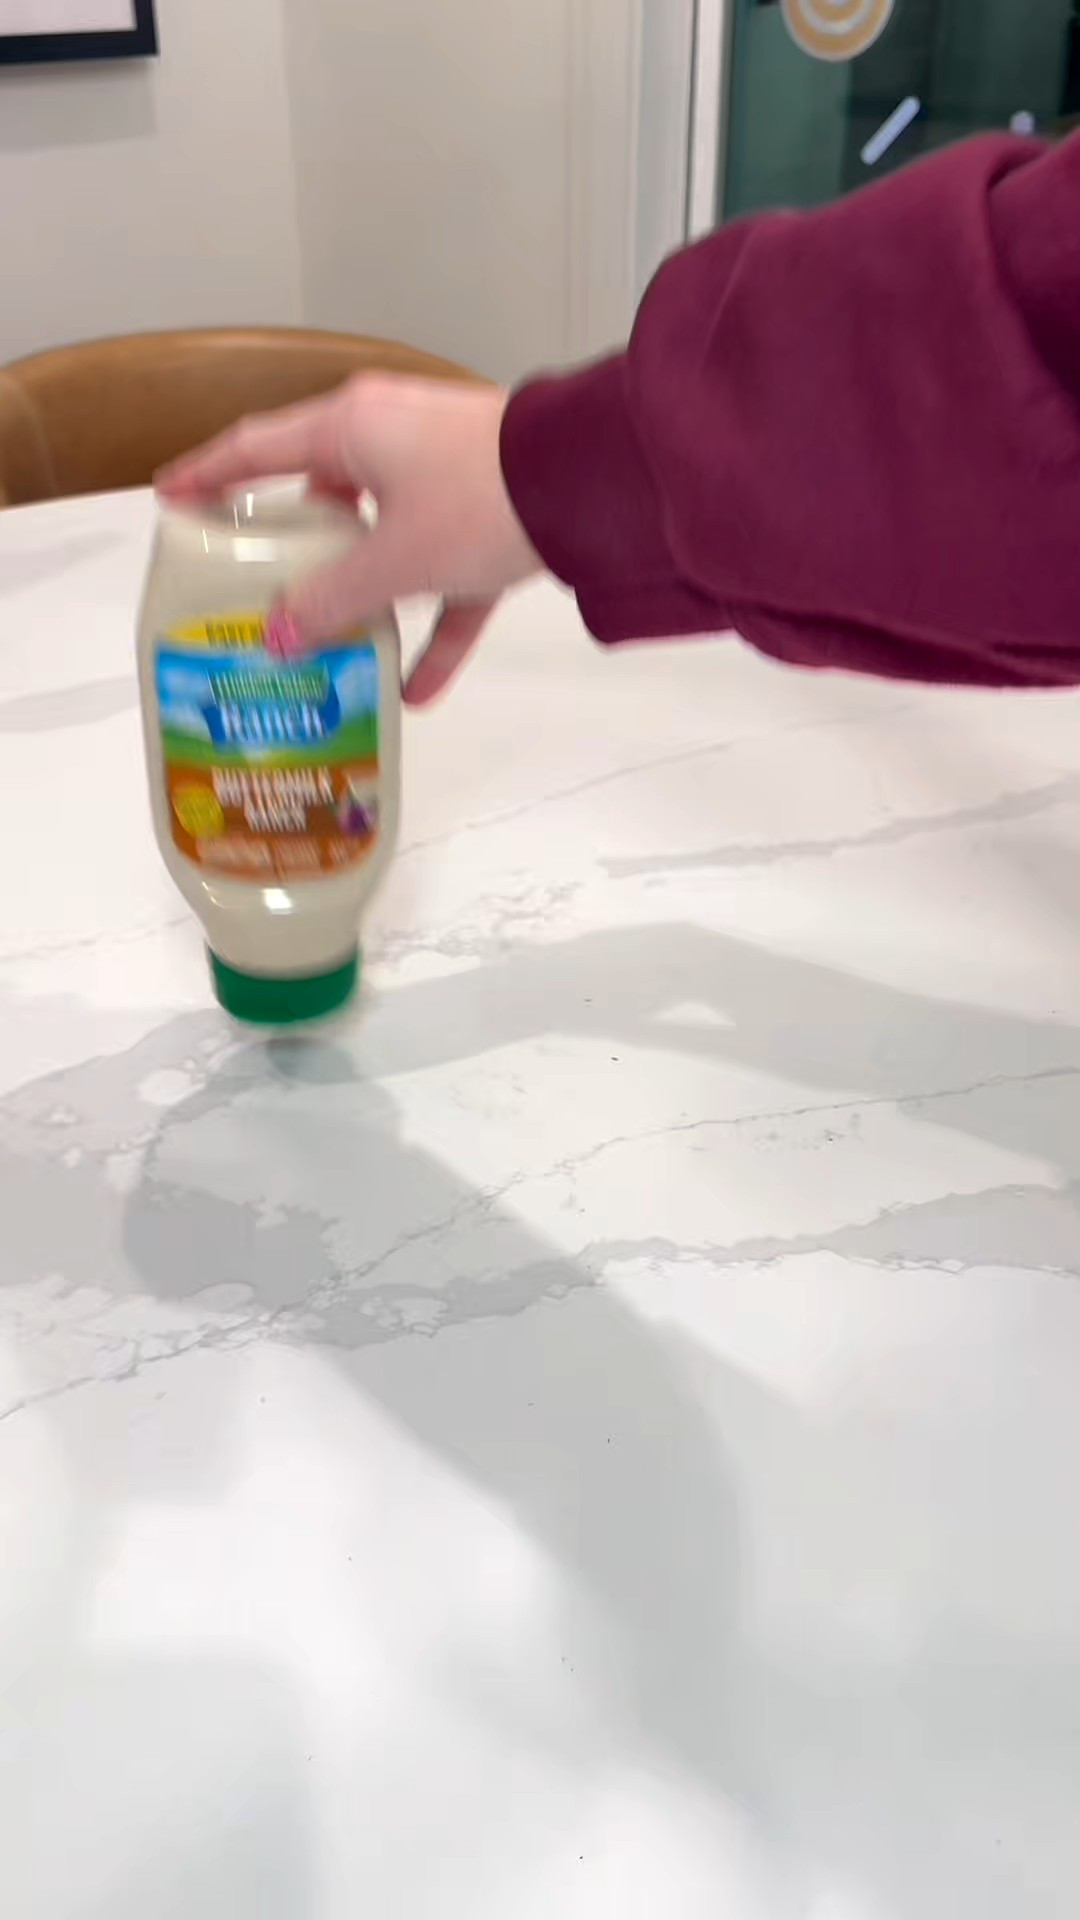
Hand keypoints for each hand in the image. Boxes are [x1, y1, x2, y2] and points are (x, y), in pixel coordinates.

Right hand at [156, 377, 541, 703]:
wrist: (592, 487)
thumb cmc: (478, 500)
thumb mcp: (392, 559)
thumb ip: (330, 600)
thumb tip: (279, 635)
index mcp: (351, 427)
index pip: (257, 450)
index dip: (208, 476)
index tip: (171, 499)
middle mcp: (394, 439)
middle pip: (323, 499)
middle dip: (293, 553)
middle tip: (255, 591)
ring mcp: (447, 475)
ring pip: (386, 543)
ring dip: (364, 600)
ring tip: (330, 651)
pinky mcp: (493, 517)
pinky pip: (447, 581)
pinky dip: (433, 631)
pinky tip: (416, 693)